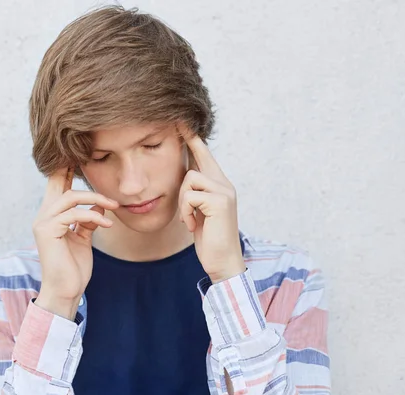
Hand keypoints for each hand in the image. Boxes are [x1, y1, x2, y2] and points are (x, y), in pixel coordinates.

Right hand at [32, 166, 119, 319]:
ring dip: (96, 198)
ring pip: (71, 196)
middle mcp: (43, 215)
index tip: (79, 156)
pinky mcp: (47, 232)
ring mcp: (43, 222)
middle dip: (72, 167)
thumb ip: (88, 221)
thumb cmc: (74, 267)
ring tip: (114, 206)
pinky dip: (94, 217)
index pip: (57, 186)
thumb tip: (99, 206)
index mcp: (51, 216)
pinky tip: (107, 225)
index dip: (66, 169)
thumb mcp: (84, 238)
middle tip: (89, 157)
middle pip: (57, 181)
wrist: (66, 291)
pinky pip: (74, 215)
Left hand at [178, 135, 246, 282]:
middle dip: (191, 140)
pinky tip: (192, 225)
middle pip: (200, 158)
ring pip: (189, 178)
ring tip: (189, 219)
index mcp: (220, 186)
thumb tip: (185, 179)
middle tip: (179, 122)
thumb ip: (196, 195)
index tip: (185, 123)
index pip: (206, 158)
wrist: (222, 261)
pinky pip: (190, 195)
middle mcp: (225, 184)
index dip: (195, 141)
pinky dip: (185, 212)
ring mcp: (224, 191)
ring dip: (183, 201)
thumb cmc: (209, 239)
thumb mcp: (200, 213)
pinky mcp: (220, 201)